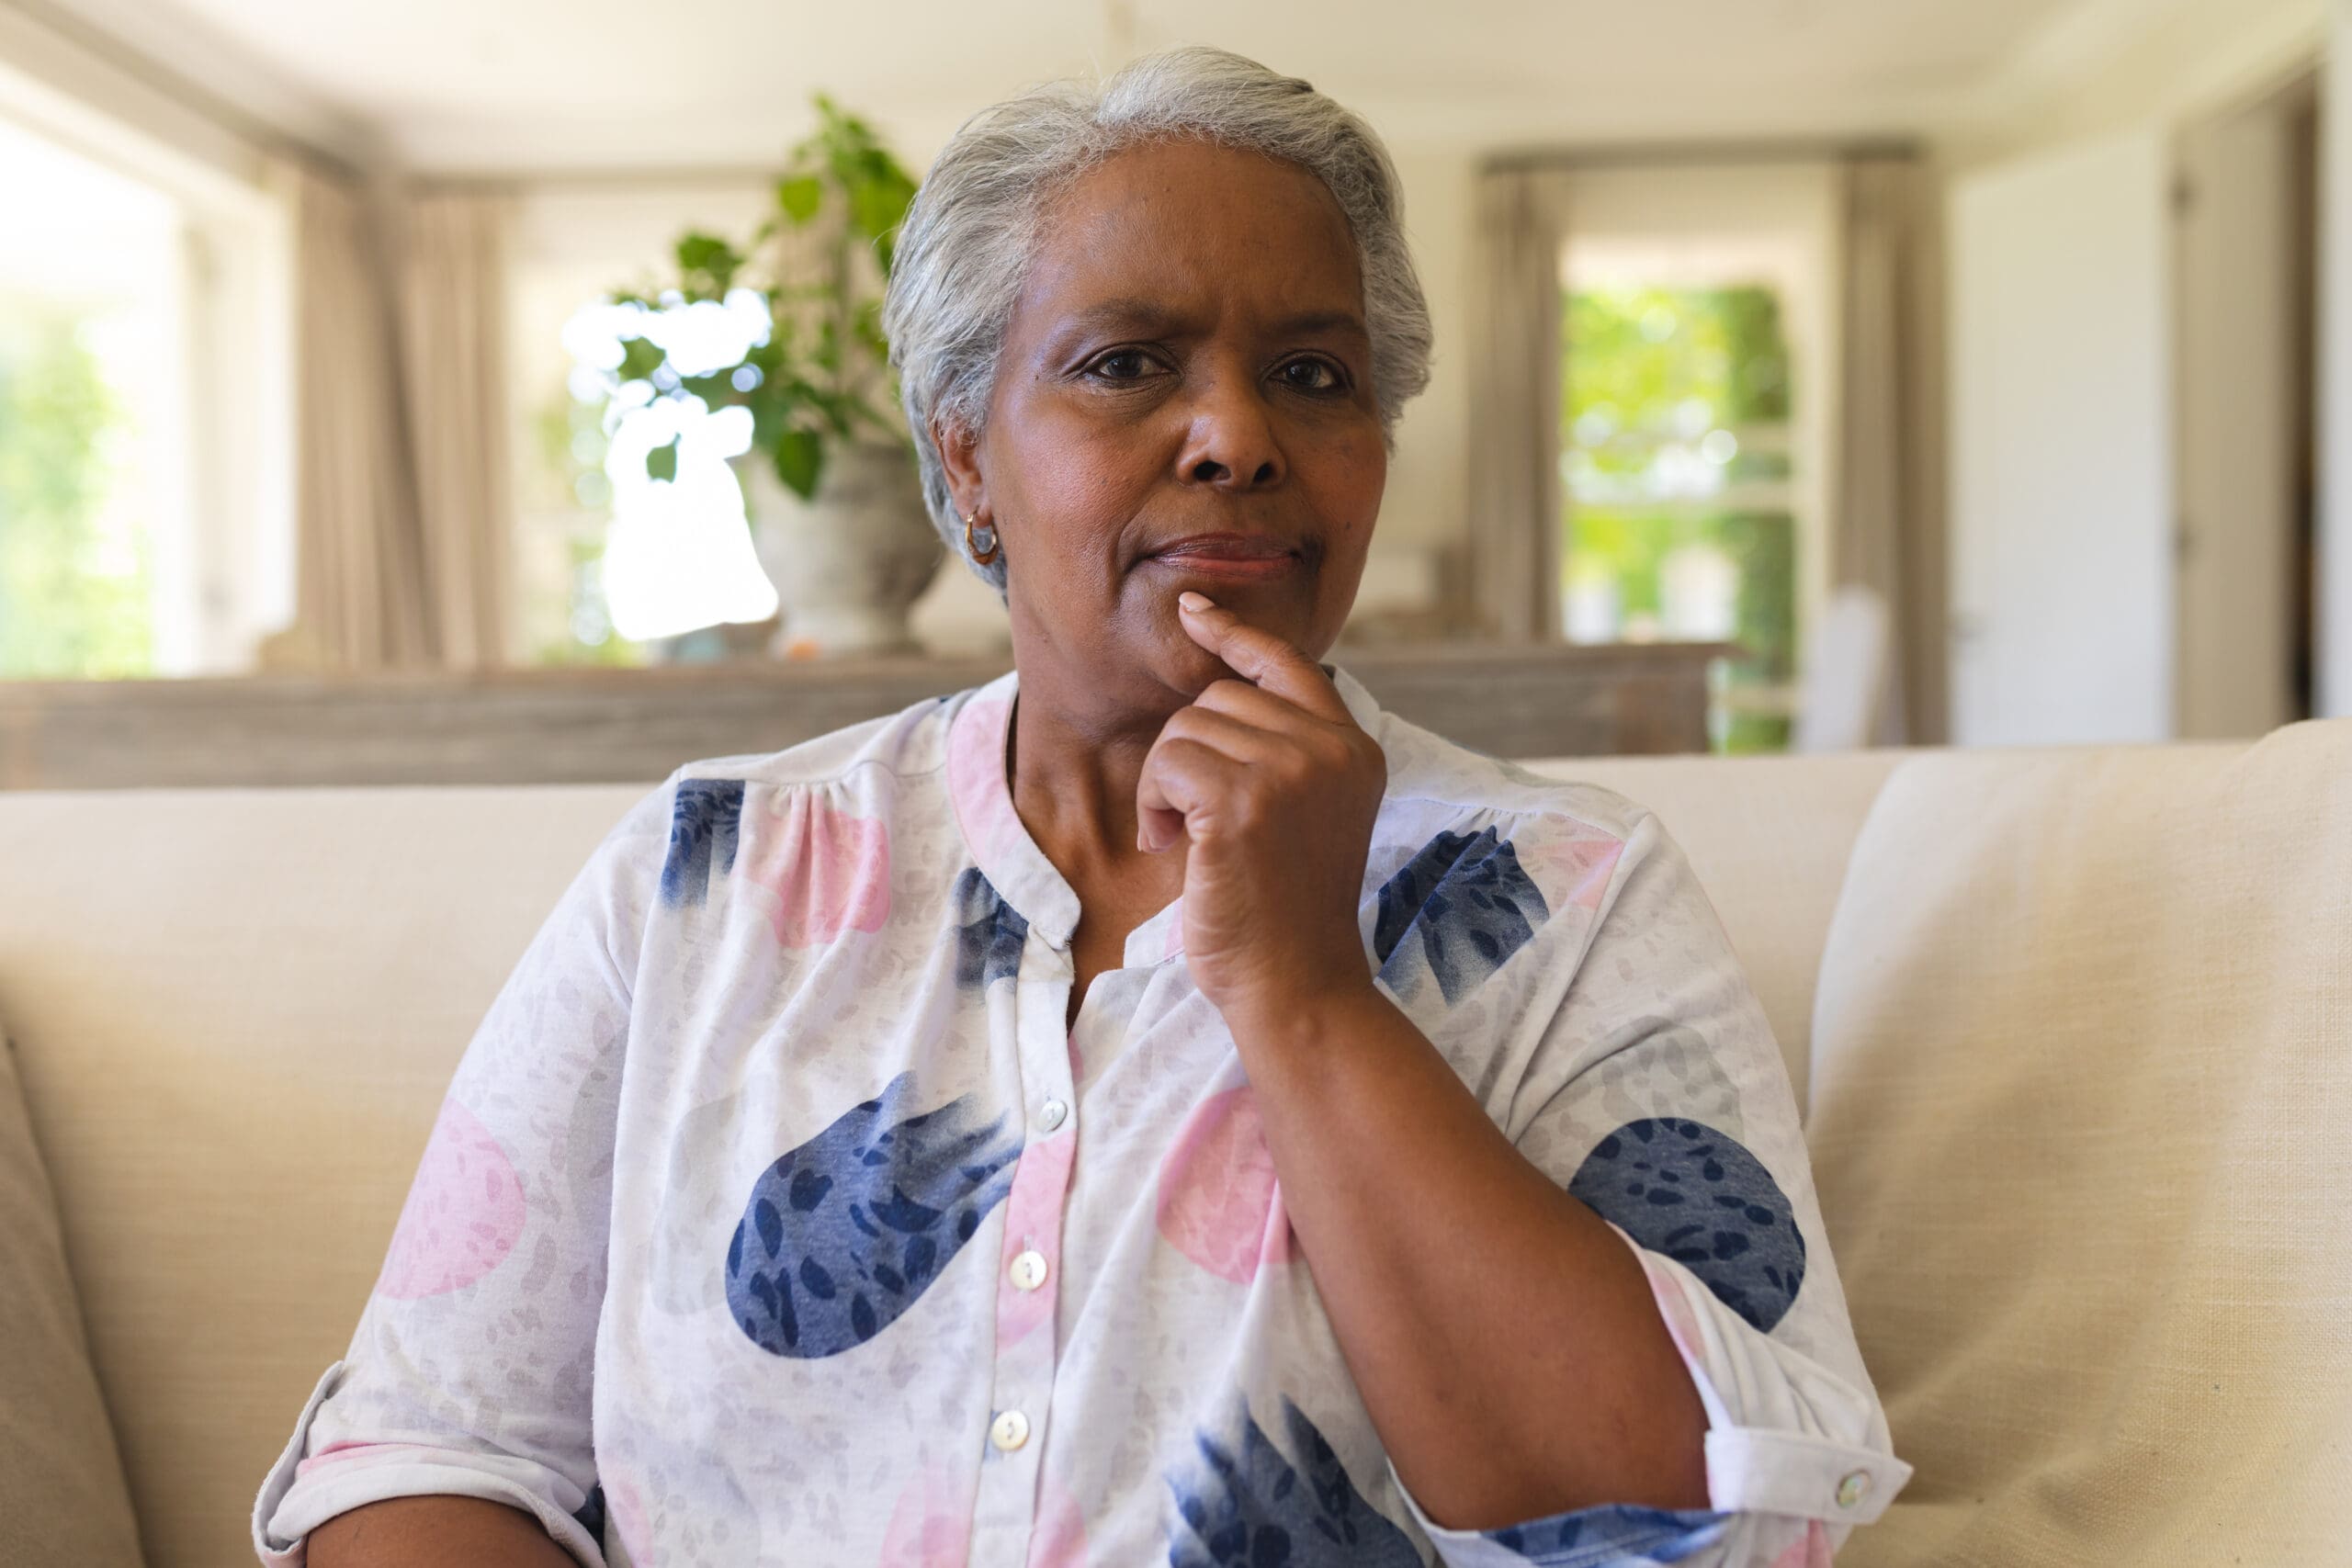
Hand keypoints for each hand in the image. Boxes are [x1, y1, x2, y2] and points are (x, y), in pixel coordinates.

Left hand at [1136, 591, 1387, 1024]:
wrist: (1298, 986)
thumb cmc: (1287, 913)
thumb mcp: (1308, 817)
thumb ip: (1286, 754)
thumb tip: (1213, 689)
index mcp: (1355, 749)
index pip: (1288, 664)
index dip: (1235, 635)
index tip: (1194, 612)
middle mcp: (1332, 749)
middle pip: (1218, 700)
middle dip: (1187, 756)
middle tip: (1194, 826)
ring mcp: (1291, 771)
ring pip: (1186, 729)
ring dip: (1166, 786)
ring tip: (1189, 844)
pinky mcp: (1242, 801)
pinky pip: (1167, 763)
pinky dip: (1154, 804)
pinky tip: (1174, 848)